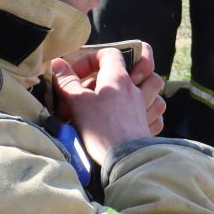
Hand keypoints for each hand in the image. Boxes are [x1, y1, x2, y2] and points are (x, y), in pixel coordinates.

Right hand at [49, 44, 161, 160]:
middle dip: (127, 66)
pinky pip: (156, 112)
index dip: (91, 59)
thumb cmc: (101, 128)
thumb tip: (57, 64)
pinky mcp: (149, 127)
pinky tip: (137, 115)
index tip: (76, 76)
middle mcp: (136, 90)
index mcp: (118, 79)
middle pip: (144, 65)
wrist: (125, 160)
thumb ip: (67, 82)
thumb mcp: (77, 102)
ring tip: (126, 93)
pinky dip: (148, 111)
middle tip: (105, 81)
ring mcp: (146, 108)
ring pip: (154, 87)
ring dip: (142, 86)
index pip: (110, 53)